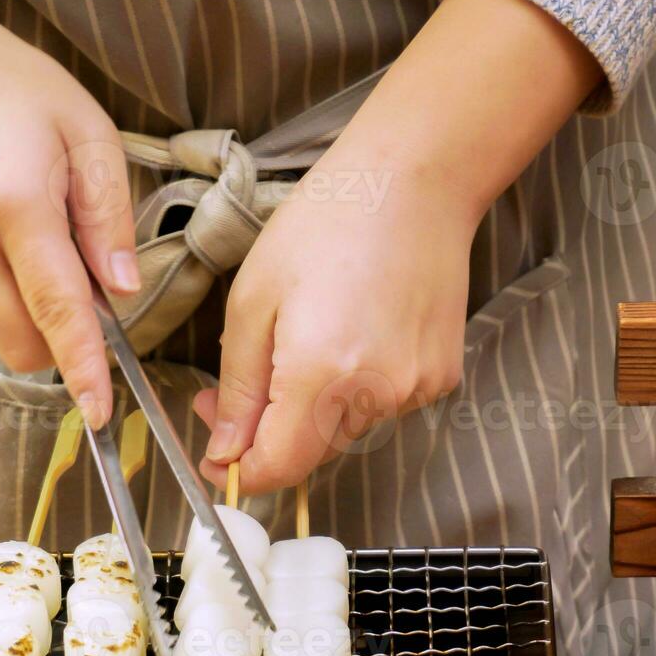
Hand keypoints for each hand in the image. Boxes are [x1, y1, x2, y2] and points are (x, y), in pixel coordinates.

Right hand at [0, 0, 137, 425]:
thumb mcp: (86, 130)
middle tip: (85, 292)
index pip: (57, 308)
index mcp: (16, 205)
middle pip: (21, 342)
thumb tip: (122, 290)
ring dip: (27, 303)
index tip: (99, 410)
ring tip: (28, 226)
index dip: (83, 366)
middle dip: (60, 347)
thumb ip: (108, 215)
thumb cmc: (10, 88)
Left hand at [193, 0, 600, 490]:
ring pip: (344, 432)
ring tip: (299, 343)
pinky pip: (380, 406)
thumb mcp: (252, 301)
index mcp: (322, 374)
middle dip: (266, 434)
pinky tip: (349, 335)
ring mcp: (415, 388)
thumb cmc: (324, 225)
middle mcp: (377, 393)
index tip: (215, 459)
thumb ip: (238, 389)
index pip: (278, 467)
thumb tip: (223, 452)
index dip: (239, 473)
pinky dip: (354, 390)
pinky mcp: (439, 377)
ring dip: (311, 411)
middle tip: (233, 391)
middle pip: (309, 454)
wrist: (412, 183)